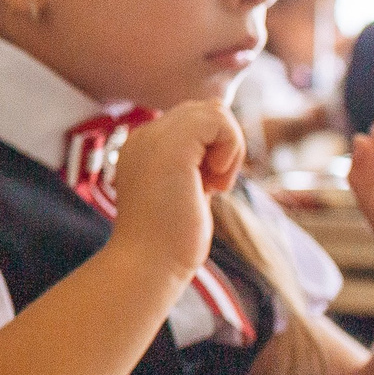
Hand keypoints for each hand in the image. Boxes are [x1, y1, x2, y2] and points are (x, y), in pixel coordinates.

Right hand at [102, 102, 242, 284]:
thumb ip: (196, 166)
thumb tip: (222, 150)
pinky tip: (215, 183)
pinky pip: (218, 119)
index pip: (191, 121)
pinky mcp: (172, 146)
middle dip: (222, 144)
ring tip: (214, 183)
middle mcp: (143, 136)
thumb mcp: (185, 192)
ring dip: (229, 146)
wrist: (147, 264)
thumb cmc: (167, 241)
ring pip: (214, 111)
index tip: (205, 186)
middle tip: (213, 184)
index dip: (211, 148)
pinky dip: (231, 147)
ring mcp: (154, 138)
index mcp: (143, 147)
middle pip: (203, 110)